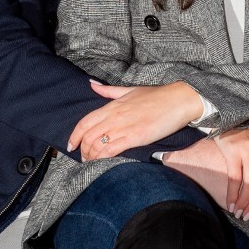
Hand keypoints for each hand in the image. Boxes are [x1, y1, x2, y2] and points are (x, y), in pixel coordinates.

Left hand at [67, 80, 202, 159]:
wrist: (178, 100)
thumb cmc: (156, 96)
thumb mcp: (129, 90)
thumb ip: (109, 91)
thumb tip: (92, 85)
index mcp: (112, 106)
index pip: (85, 122)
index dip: (74, 135)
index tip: (71, 145)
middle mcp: (114, 116)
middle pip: (87, 136)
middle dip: (82, 150)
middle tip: (83, 158)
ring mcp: (123, 127)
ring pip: (96, 144)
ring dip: (91, 156)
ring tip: (91, 163)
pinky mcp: (134, 137)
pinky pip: (111, 150)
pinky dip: (102, 158)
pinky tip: (102, 163)